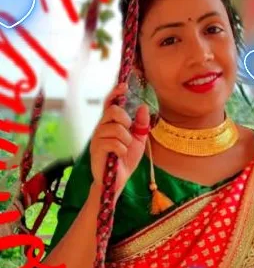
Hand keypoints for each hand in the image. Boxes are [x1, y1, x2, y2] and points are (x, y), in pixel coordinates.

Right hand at [90, 82, 149, 200]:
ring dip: (126, 139)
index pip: (109, 103)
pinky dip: (121, 149)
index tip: (124, 86)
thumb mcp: (138, 141)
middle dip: (125, 120)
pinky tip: (119, 155)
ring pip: (114, 128)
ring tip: (125, 148)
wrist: (117, 181)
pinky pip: (112, 142)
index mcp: (110, 124)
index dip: (115, 93)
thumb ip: (141, 125)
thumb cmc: (125, 160)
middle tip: (129, 131)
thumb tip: (143, 106)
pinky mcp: (96, 150)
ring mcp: (97, 138)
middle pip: (112, 111)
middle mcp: (101, 128)